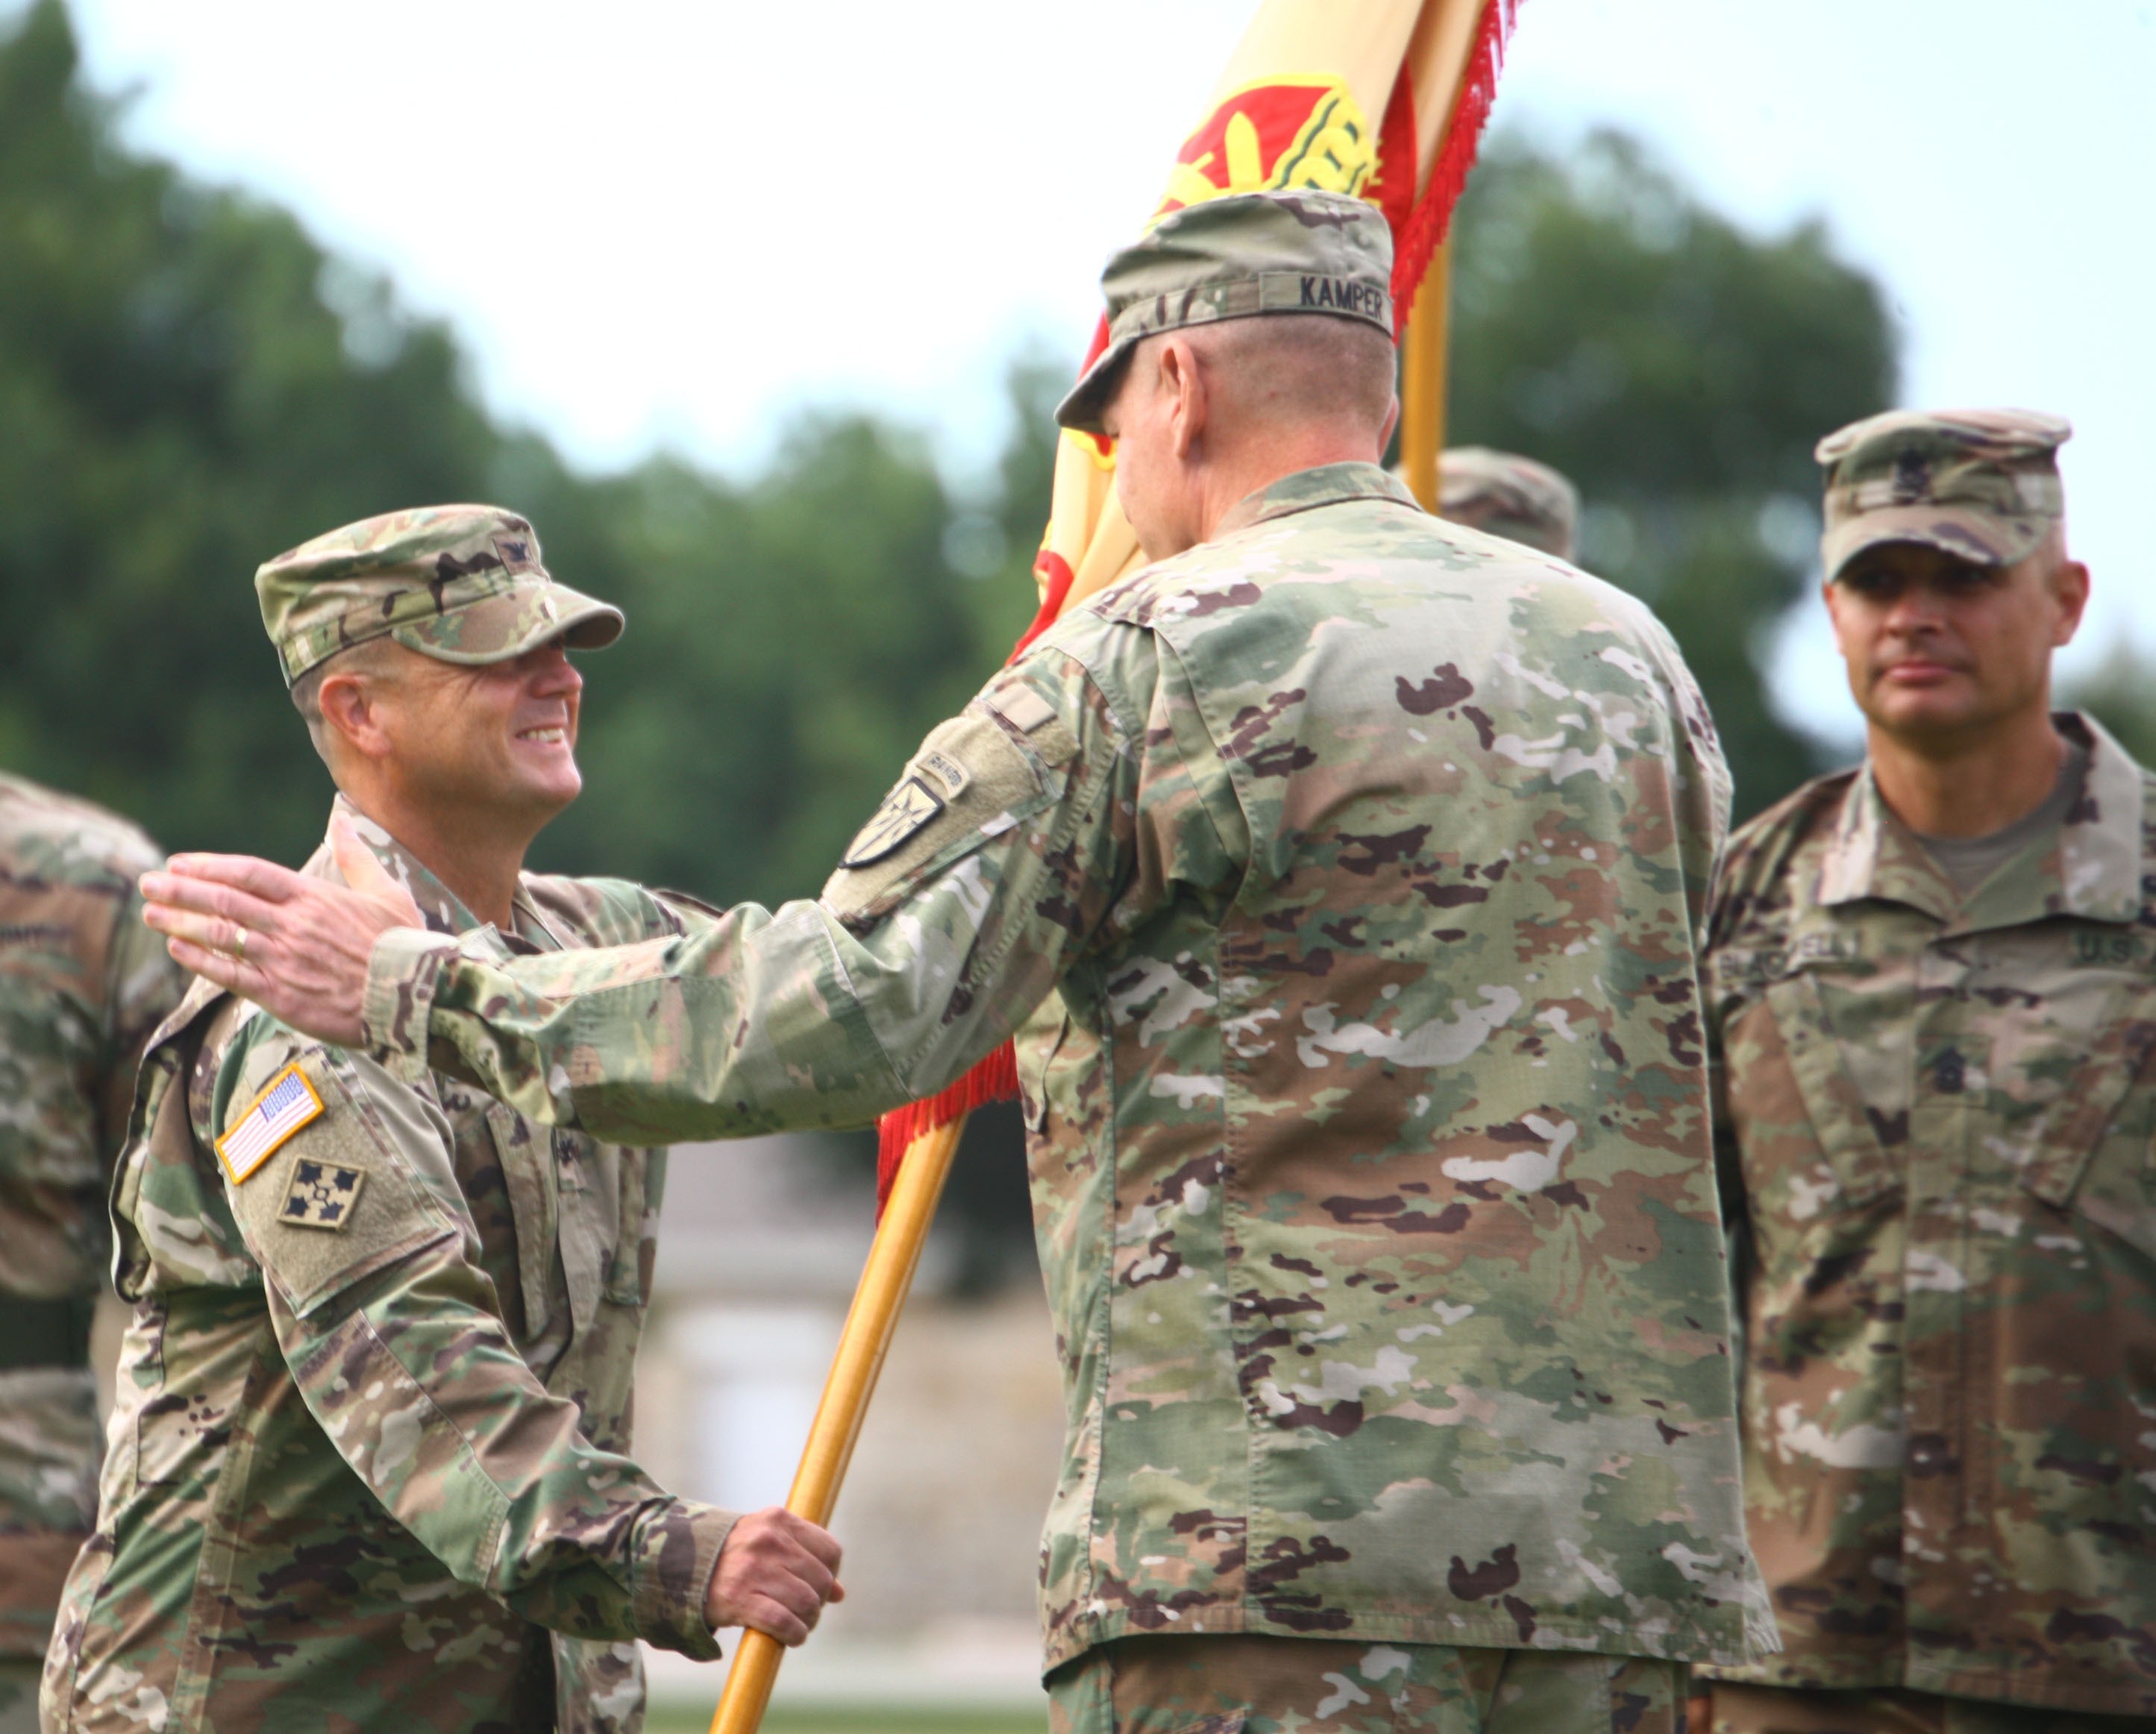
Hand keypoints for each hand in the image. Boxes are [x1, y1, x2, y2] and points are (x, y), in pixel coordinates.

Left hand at [140, 813, 424, 1046]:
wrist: (413, 996)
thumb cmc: (403, 943)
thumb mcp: (386, 892)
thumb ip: (356, 857)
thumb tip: (343, 820)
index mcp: (314, 897)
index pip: (249, 873)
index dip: (209, 866)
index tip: (179, 863)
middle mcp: (292, 924)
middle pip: (223, 900)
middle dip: (179, 891)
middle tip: (148, 884)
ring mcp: (283, 959)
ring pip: (220, 935)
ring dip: (180, 922)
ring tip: (150, 915)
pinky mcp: (281, 994)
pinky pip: (230, 974)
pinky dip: (199, 960)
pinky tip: (177, 950)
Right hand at [705, 1508, 844, 1646]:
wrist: (680, 1566)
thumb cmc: (733, 1556)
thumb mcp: (768, 1542)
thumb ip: (804, 1558)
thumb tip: (840, 1593)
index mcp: (778, 1520)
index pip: (830, 1550)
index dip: (831, 1574)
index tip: (818, 1586)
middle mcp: (769, 1541)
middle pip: (821, 1580)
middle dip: (818, 1602)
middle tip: (805, 1611)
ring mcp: (754, 1569)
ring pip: (806, 1602)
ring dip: (808, 1621)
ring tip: (798, 1624)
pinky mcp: (740, 1599)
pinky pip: (784, 1622)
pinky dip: (794, 1634)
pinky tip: (791, 1636)